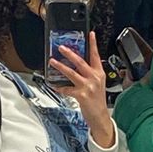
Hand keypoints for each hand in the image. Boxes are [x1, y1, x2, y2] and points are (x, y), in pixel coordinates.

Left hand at [50, 33, 114, 148]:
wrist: (100, 117)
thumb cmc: (97, 101)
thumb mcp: (98, 84)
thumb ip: (90, 74)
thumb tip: (76, 65)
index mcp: (99, 74)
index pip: (96, 56)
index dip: (93, 44)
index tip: (90, 34)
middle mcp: (94, 78)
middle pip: (81, 62)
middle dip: (70, 54)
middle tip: (61, 47)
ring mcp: (88, 87)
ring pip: (71, 73)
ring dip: (60, 66)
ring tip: (52, 61)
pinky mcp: (81, 95)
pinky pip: (66, 89)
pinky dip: (59, 87)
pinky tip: (54, 85)